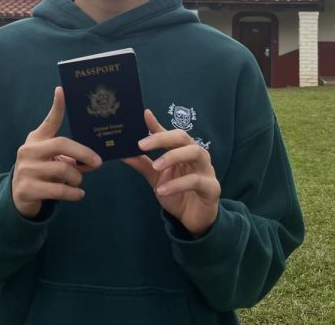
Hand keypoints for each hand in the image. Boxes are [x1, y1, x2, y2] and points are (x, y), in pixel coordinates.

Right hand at [11, 87, 102, 218]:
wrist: (19, 196)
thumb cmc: (42, 172)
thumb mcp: (53, 160)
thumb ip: (71, 157)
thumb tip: (95, 161)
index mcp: (36, 140)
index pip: (49, 121)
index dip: (57, 106)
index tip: (62, 90)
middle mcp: (28, 151)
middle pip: (61, 144)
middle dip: (84, 153)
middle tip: (97, 162)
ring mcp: (26, 170)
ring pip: (64, 169)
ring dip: (77, 178)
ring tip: (78, 182)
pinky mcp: (27, 189)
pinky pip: (60, 190)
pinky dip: (74, 193)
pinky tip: (79, 194)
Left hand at [123, 109, 219, 236]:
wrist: (192, 219)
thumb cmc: (176, 194)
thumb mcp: (156, 178)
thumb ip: (143, 164)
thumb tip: (123, 153)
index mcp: (183, 150)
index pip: (169, 134)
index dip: (157, 124)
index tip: (143, 115)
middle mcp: (197, 155)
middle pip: (183, 137)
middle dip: (163, 138)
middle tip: (142, 144)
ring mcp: (206, 169)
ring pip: (195, 152)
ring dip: (173, 157)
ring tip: (155, 165)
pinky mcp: (212, 187)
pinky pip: (196, 181)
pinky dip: (177, 184)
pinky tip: (162, 190)